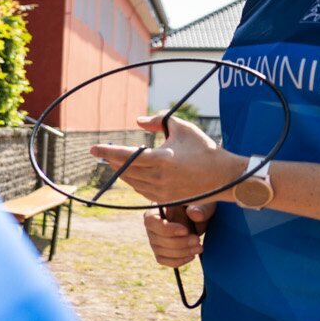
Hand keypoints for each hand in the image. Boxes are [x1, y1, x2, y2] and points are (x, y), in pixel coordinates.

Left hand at [90, 115, 244, 204]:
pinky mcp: (167, 200)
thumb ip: (159, 121)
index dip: (107, 151)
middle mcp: (159, 177)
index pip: (126, 156)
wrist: (227, 177)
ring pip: (131, 182)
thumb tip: (138, 121)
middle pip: (124, 170)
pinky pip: (142, 190)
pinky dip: (133, 182)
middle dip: (112, 160)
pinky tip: (130, 175)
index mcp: (162, 159)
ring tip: (114, 162)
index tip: (93, 148)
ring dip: (121, 172)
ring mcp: (162, 191)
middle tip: (102, 153)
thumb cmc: (205, 149)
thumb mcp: (183, 128)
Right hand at [143, 203, 213, 267]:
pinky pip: (163, 260)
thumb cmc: (199, 209)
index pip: (151, 221)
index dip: (166, 229)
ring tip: (199, 248)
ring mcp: (155, 240)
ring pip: (160, 251)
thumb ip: (199, 208)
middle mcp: (152, 226)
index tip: (185, 230)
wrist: (200, 220)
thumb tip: (194, 214)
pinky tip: (191, 256)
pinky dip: (178, 261)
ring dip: (181, 253)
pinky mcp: (161, 251)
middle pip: (155, 239)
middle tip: (197, 240)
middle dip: (178, 243)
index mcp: (157, 210)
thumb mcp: (202, 205)